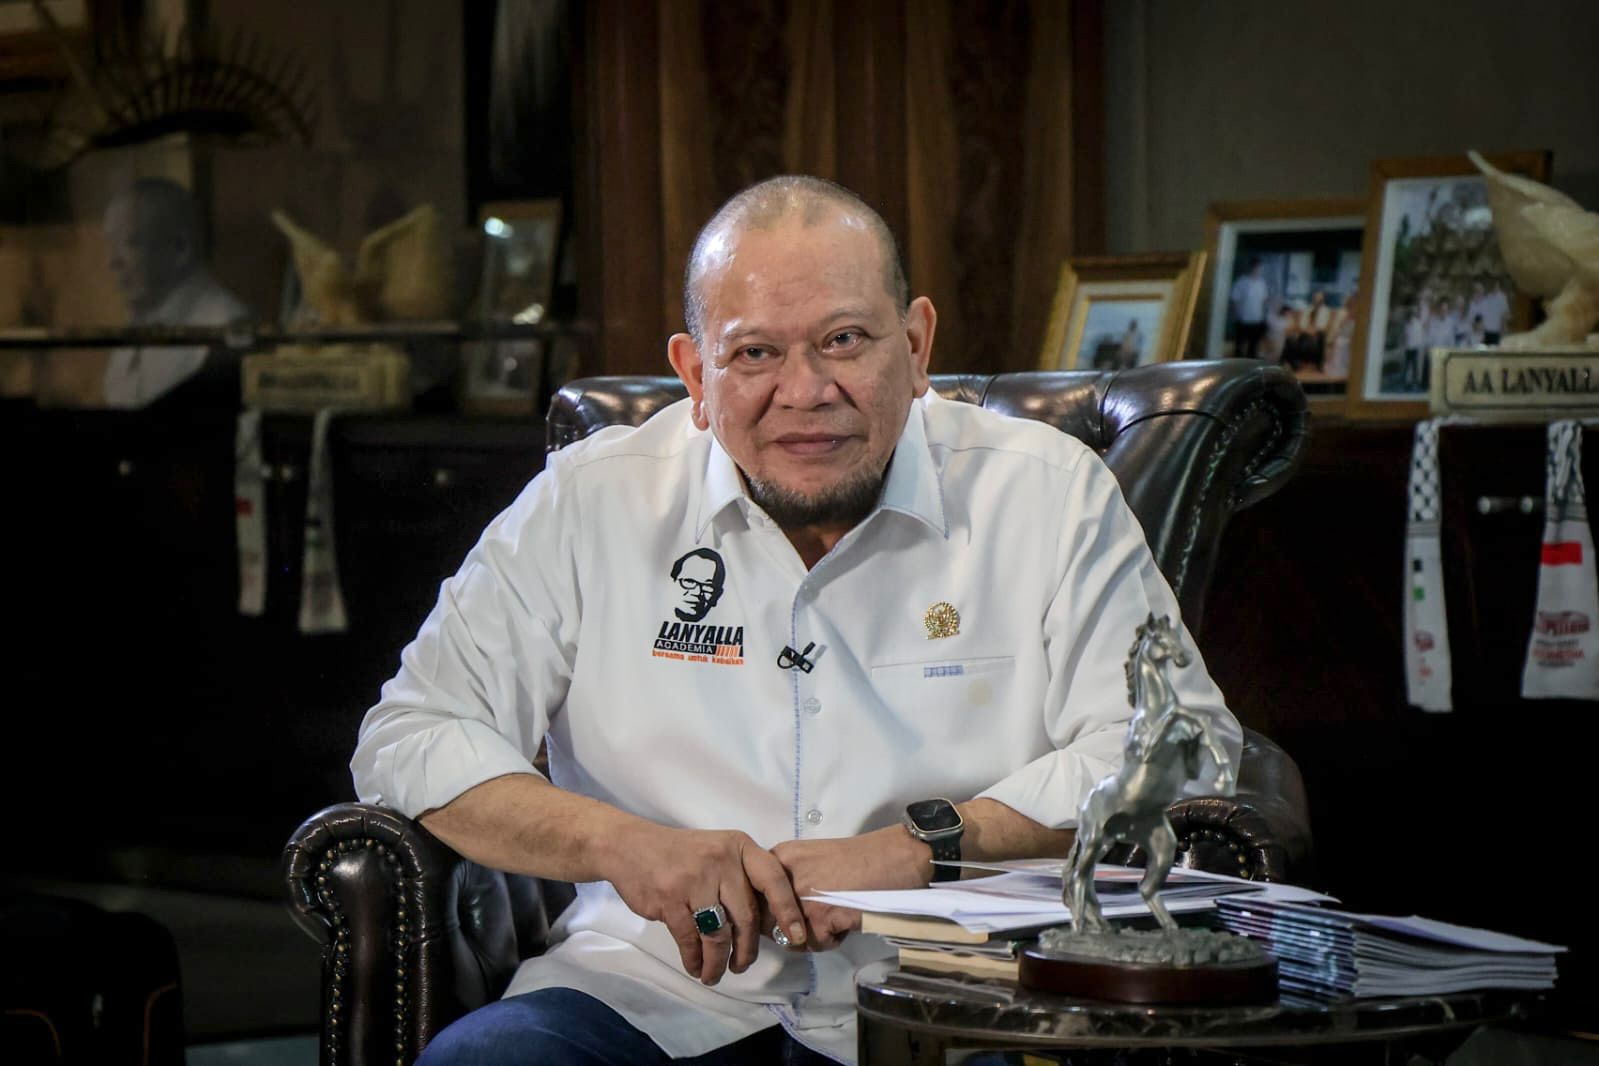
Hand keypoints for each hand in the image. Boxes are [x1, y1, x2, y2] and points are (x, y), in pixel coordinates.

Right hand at [606, 824, 807, 984]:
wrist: (629, 847)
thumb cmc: (681, 855)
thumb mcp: (718, 852)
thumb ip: (742, 879)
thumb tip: (771, 924)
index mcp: (739, 847)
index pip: (774, 879)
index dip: (788, 911)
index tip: (797, 938)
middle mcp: (721, 860)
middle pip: (747, 916)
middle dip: (747, 950)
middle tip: (742, 966)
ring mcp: (695, 879)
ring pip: (719, 934)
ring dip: (718, 962)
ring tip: (715, 974)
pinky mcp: (670, 899)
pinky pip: (691, 940)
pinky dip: (695, 959)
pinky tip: (695, 966)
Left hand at [769, 827, 929, 949]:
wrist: (897, 857)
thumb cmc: (861, 859)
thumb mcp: (811, 860)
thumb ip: (788, 881)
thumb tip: (773, 914)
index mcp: (780, 859)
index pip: (753, 897)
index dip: (769, 913)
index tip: (788, 914)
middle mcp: (783, 877)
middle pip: (766, 922)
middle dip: (788, 929)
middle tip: (816, 919)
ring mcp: (801, 898)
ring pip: (790, 938)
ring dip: (813, 936)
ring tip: (836, 917)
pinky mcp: (821, 918)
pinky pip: (816, 945)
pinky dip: (834, 939)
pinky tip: (848, 920)